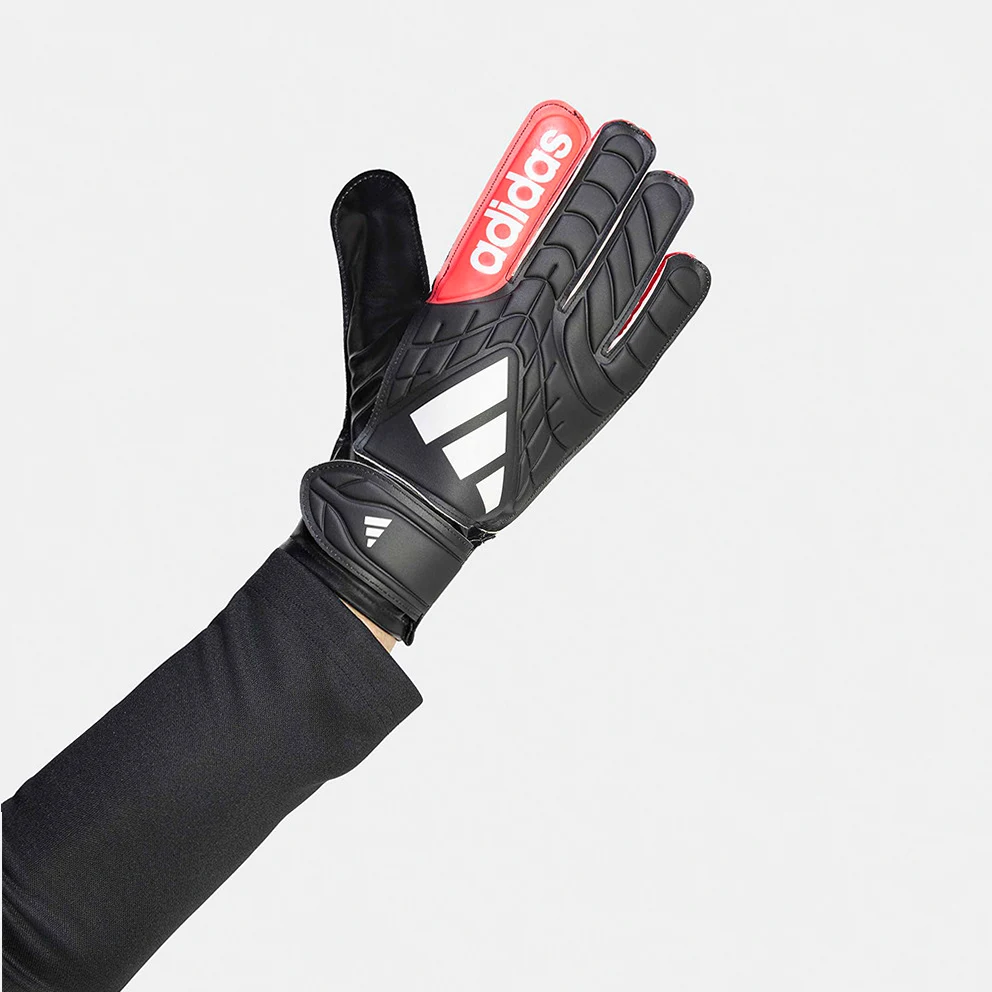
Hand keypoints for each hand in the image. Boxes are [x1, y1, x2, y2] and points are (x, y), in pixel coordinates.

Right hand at [293, 101, 710, 642]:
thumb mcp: (369, 323)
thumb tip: (377, 178)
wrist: (417, 504)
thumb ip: (375, 246)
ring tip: (674, 187)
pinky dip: (667, 306)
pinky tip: (691, 268)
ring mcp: (570, 362)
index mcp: (481, 298)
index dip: (555, 170)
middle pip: (584, 235)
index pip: (528, 216)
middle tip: (638, 140)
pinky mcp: (592, 403)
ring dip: (652, 227)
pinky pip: (642, 345)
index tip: (576, 128)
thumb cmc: (395, 420)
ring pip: (622, 278)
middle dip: (613, 179)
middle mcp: (533, 322)